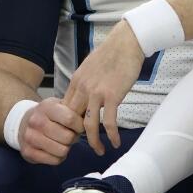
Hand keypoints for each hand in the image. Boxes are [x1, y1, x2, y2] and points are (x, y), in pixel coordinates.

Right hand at [17, 97, 82, 165]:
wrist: (22, 123)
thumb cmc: (48, 115)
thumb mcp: (59, 105)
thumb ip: (74, 110)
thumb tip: (92, 120)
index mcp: (46, 107)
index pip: (70, 119)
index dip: (80, 125)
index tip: (79, 126)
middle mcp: (36, 121)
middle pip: (68, 137)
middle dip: (73, 138)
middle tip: (70, 135)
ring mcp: (30, 137)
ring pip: (62, 151)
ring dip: (66, 148)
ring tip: (62, 142)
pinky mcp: (28, 152)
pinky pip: (54, 161)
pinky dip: (58, 157)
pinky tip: (54, 149)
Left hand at [63, 21, 144, 154]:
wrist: (126, 42)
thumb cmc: (111, 54)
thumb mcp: (89, 67)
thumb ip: (85, 83)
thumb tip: (84, 95)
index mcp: (76, 81)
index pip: (65, 109)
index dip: (68, 124)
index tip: (74, 133)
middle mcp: (82, 88)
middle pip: (73, 119)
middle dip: (76, 135)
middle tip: (84, 146)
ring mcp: (96, 93)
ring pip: (89, 125)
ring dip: (93, 142)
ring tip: (99, 151)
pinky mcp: (112, 95)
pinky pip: (109, 122)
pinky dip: (111, 135)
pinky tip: (115, 143)